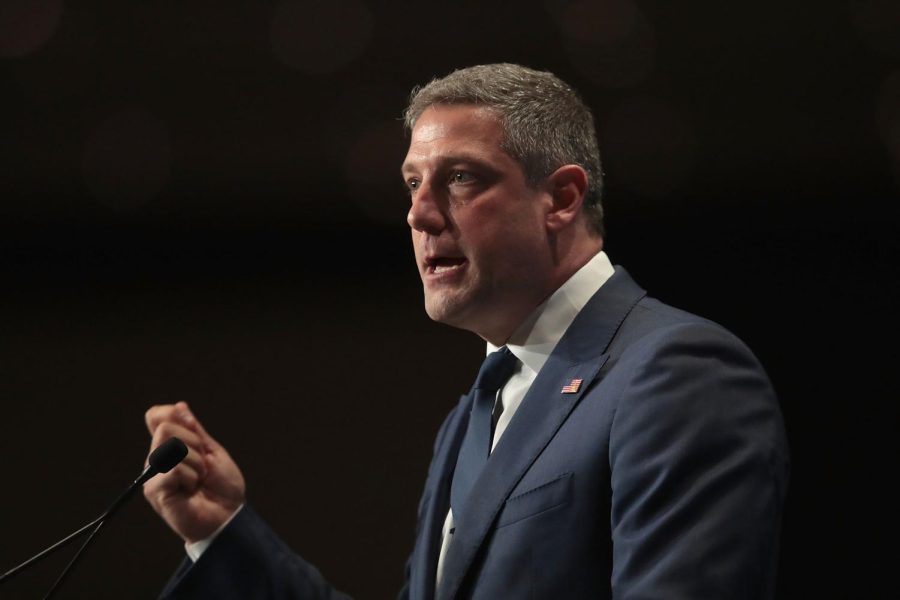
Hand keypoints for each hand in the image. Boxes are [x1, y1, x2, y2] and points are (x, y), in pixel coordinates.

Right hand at [143, 401, 245, 543]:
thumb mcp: (212, 452)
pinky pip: (174, 469)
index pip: (156, 416)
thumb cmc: (222, 486)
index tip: (192, 426)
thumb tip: (180, 406)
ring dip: (196, 462)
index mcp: (170, 446)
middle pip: (165, 428)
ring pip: (171, 447)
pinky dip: (191, 477)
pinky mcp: (155, 491)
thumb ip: (195, 430)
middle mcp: (157, 458)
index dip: (171, 414)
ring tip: (199, 479)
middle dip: (194, 443)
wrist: (228, 515)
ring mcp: (153, 475)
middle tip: (202, 464)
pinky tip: (191, 490)